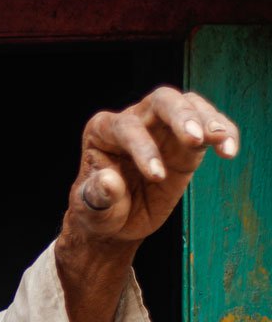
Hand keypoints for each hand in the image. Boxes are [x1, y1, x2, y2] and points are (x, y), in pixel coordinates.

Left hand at [63, 86, 238, 246]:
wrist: (118, 220)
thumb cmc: (101, 209)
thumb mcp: (93, 209)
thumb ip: (97, 196)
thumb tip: (109, 181)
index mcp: (102, 131)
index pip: (126, 127)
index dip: (143, 148)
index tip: (158, 177)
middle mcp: (133, 120)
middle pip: (161, 101)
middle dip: (180, 116)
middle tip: (195, 139)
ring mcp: (163, 128)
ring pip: (189, 105)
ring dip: (208, 120)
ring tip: (220, 140)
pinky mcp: (187, 142)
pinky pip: (209, 126)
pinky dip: (223, 133)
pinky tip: (228, 150)